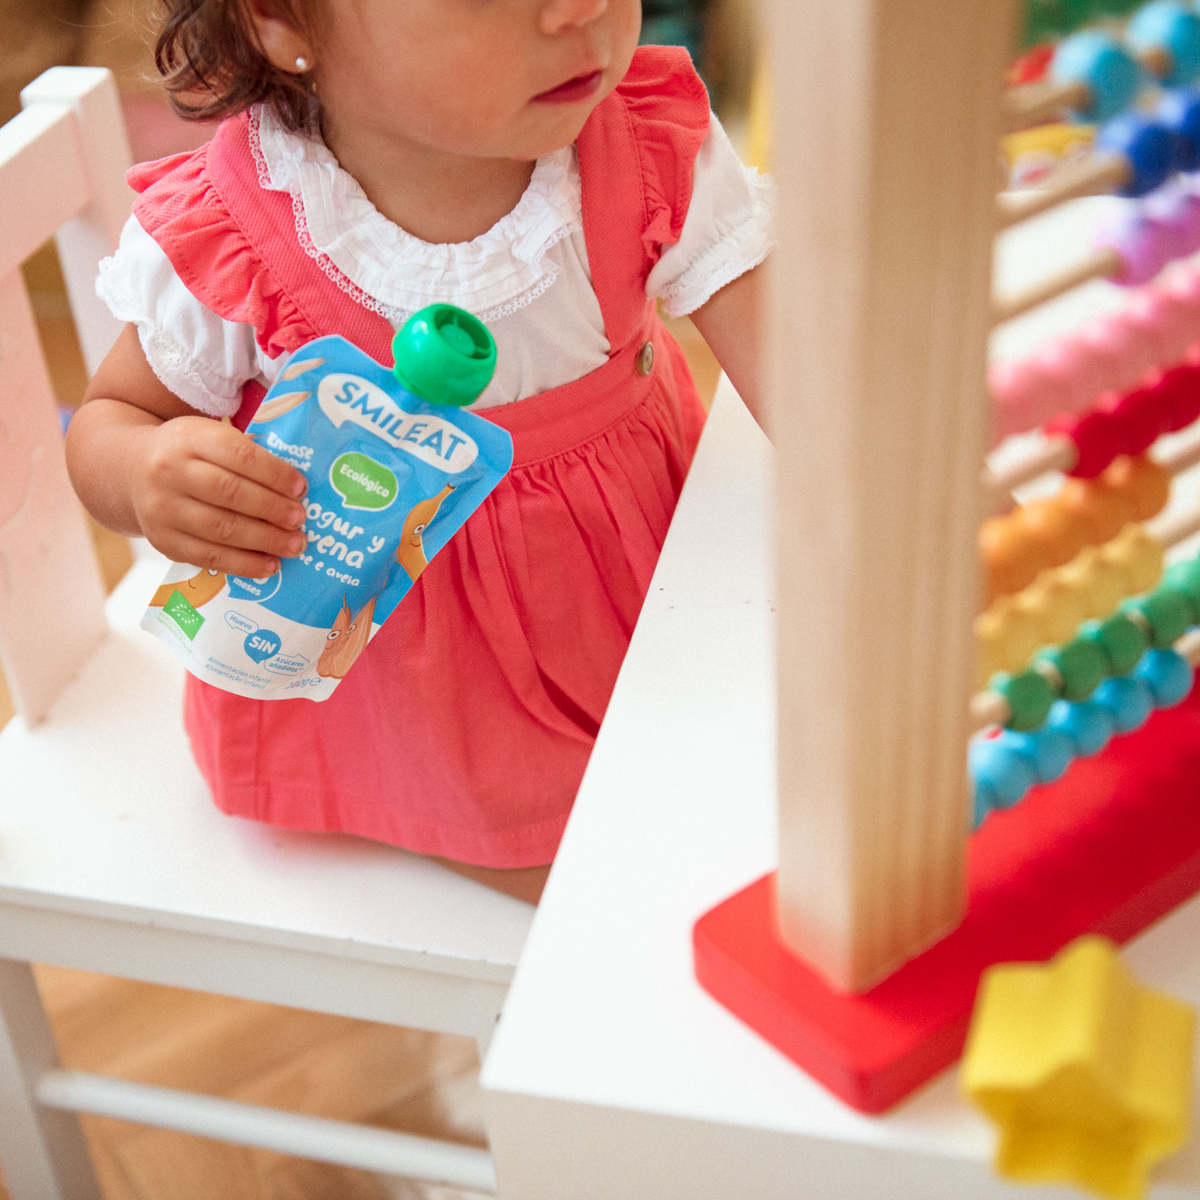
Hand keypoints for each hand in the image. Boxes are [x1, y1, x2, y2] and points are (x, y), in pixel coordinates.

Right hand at [130, 416, 308, 577]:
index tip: (301, 488)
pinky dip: (243, 564)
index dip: (274, 474)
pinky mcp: (162, 540)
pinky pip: (208, 556)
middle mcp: (169, 472)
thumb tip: (296, 489)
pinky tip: (269, 565)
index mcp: (190, 438)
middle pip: (230, 494)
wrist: (131, 470)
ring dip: (264, 540)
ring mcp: (162, 508)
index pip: (239, 456)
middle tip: (300, 520)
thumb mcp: (210, 437)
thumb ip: (247, 455)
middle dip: (272, 509)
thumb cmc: (189, 454)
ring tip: (294, 545)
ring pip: (221, 529)